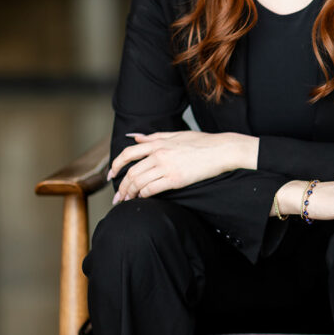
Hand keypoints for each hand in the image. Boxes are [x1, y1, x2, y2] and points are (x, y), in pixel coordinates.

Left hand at [108, 131, 237, 203]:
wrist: (221, 150)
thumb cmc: (202, 142)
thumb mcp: (176, 134)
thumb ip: (154, 137)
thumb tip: (136, 137)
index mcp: (158, 143)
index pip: (128, 153)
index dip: (116, 165)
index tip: (111, 175)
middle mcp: (159, 154)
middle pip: (131, 172)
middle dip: (122, 187)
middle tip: (118, 197)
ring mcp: (167, 167)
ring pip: (139, 182)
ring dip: (131, 193)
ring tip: (128, 200)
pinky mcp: (176, 179)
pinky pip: (152, 189)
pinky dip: (144, 195)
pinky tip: (144, 198)